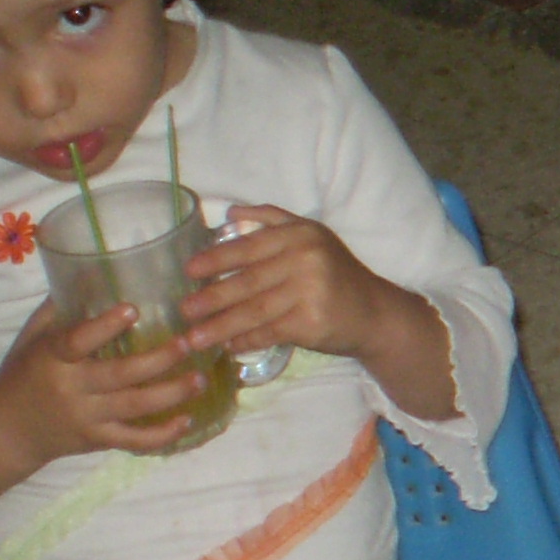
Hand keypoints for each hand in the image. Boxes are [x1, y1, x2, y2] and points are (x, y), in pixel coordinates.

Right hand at [0, 297, 203, 459]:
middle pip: (120, 374)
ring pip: (135, 406)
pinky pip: (135, 441)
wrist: (7, 430)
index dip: (104, 326)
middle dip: (158, 360)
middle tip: (188, 343)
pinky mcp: (98, 440)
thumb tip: (91, 270)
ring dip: (172, 393)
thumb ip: (60, 310)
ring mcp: (86, 417)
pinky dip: (163, 435)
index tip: (132, 308)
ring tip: (200, 378)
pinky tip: (187, 420)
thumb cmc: (22, 374)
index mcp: (51, 357)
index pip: (76, 340)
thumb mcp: (32, 337)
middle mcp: (70, 388)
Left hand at [180, 204, 403, 364]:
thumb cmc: (337, 275)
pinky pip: (270, 332)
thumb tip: (230, 213)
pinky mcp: (312, 322)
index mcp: (299, 235)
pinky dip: (246, 341)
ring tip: (194, 338)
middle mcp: (306, 260)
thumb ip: (272, 219)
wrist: (376, 314)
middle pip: (248, 282)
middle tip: (184, 310)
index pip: (249, 247)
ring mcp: (310, 292)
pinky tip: (228, 346)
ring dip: (221, 326)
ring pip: (255, 310)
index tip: (189, 271)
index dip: (216, 259)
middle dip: (212, 298)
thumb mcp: (312, 236)